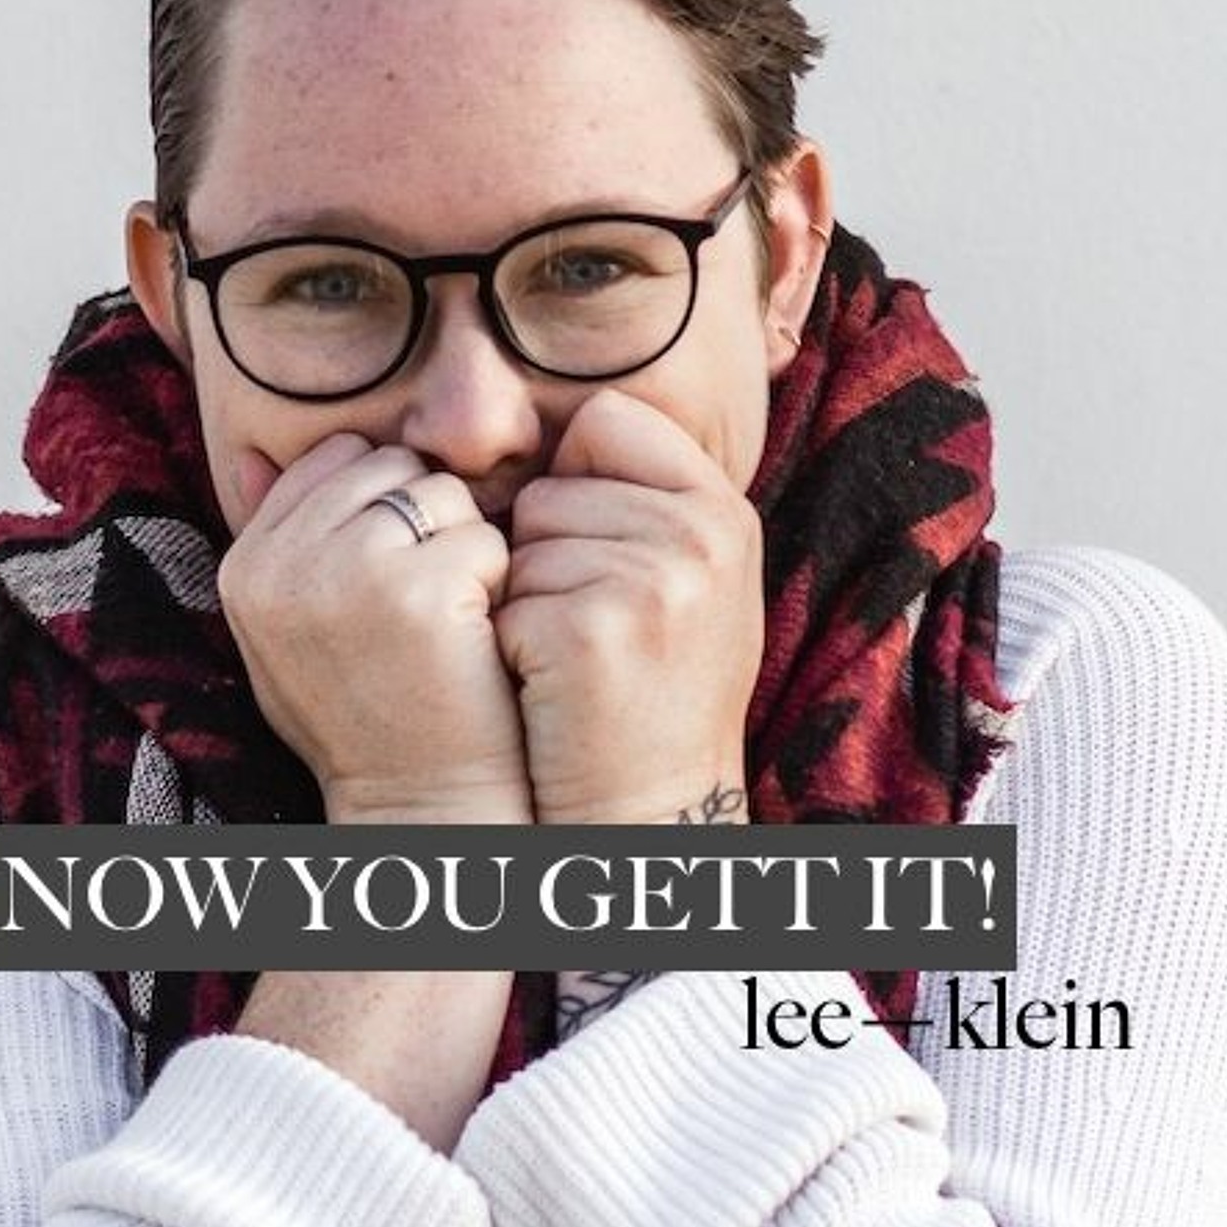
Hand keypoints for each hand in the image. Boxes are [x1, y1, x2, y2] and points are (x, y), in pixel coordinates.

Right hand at [219, 433, 532, 823]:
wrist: (415, 806)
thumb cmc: (364, 717)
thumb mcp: (287, 632)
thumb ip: (278, 544)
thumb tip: (253, 456)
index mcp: (246, 565)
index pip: (336, 459)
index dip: (385, 506)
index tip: (393, 577)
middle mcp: (283, 562)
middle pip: (391, 466)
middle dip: (426, 521)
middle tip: (425, 606)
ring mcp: (347, 571)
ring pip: (441, 493)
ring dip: (464, 548)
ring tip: (446, 624)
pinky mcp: (419, 592)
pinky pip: (485, 538)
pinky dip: (498, 583)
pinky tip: (474, 640)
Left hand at [494, 389, 762, 825]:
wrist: (660, 808)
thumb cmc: (660, 695)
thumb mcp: (694, 583)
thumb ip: (653, 503)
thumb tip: (574, 428)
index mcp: (722, 511)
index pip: (608, 418)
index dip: (576, 474)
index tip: (593, 545)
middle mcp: (698, 534)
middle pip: (552, 487)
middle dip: (546, 553)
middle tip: (593, 627)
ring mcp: (649, 579)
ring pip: (518, 544)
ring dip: (525, 602)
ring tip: (577, 660)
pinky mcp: (590, 628)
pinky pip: (503, 598)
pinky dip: (511, 646)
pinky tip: (554, 688)